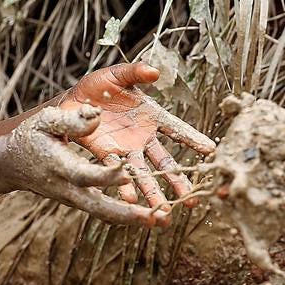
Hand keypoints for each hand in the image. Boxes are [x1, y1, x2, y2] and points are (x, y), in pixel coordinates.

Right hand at [3, 104, 170, 226]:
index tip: (127, 171)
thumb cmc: (31, 136)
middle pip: (99, 208)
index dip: (105, 175)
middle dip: (128, 214)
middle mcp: (68, 189)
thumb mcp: (45, 120)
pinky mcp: (81, 200)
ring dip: (135, 219)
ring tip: (164, 220)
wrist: (12, 163)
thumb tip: (97, 115)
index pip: (84, 174)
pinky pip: (105, 211)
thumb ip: (72, 119)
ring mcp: (75, 199)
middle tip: (155, 217)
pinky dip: (128, 214)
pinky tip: (151, 214)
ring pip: (106, 214)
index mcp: (59, 167)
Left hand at [59, 62, 216, 215]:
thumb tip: (154, 71)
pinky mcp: (107, 155)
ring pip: (144, 174)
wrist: (73, 100)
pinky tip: (131, 202)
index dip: (193, 139)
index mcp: (152, 117)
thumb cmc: (99, 86)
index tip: (211, 151)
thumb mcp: (118, 75)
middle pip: (165, 162)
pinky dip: (124, 186)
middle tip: (192, 201)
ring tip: (164, 213)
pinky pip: (117, 172)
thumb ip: (135, 72)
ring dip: (153, 193)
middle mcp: (143, 138)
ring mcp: (126, 149)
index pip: (177, 130)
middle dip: (178, 181)